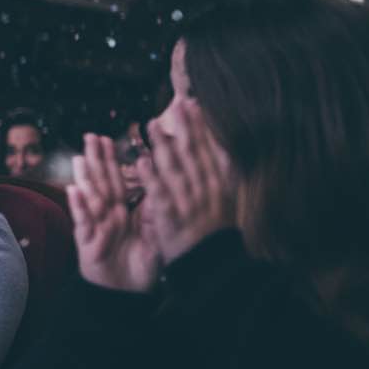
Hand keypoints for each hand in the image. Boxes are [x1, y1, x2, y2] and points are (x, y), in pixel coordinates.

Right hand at [68, 133, 161, 291]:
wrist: (127, 294)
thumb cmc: (139, 265)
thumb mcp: (154, 235)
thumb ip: (153, 211)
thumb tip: (158, 185)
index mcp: (123, 211)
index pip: (117, 181)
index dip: (112, 161)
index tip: (108, 139)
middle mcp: (107, 216)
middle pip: (101, 183)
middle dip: (97, 160)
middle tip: (91, 137)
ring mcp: (96, 228)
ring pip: (91, 199)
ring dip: (85, 178)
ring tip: (81, 158)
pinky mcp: (88, 243)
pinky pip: (84, 222)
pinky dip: (79, 206)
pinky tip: (74, 190)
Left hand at [138, 98, 236, 263]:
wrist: (213, 265)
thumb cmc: (216, 231)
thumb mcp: (226, 198)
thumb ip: (221, 172)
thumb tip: (221, 145)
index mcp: (219, 184)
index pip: (209, 149)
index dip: (200, 126)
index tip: (192, 103)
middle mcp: (206, 190)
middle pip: (194, 154)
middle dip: (184, 127)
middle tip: (174, 103)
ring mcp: (188, 204)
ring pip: (175, 170)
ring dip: (163, 146)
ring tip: (151, 124)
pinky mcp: (171, 218)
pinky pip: (159, 195)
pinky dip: (151, 177)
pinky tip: (141, 161)